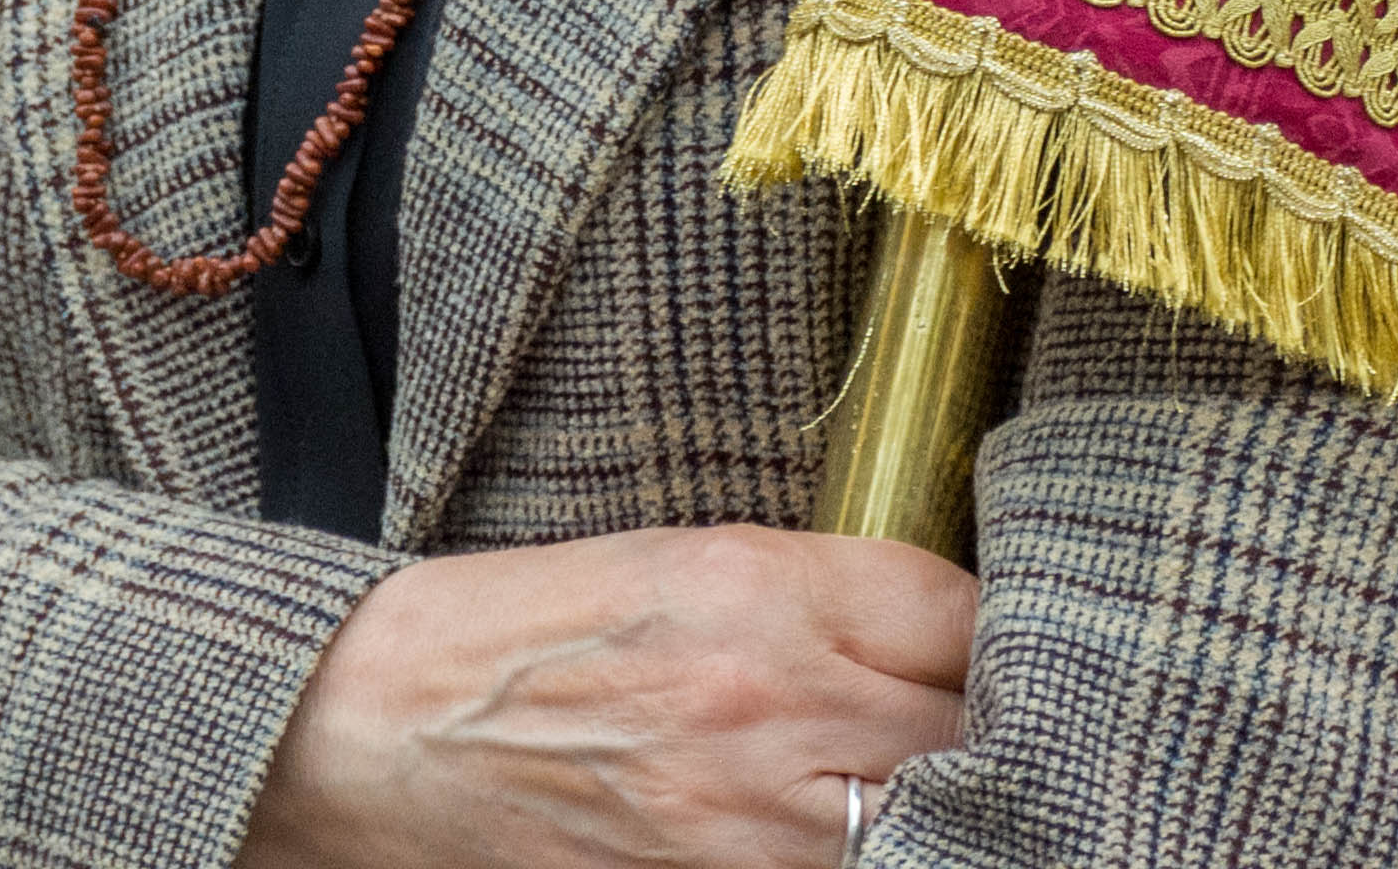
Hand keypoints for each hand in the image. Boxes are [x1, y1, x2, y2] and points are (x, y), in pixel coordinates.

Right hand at [242, 526, 976, 868]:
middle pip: (965, 732)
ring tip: (941, 783)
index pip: (965, 616)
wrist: (386, 729)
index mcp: (761, 587)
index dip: (1005, 636)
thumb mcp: (691, 558)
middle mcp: (766, 703)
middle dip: (995, 729)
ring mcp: (740, 820)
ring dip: (945, 803)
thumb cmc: (535, 629)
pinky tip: (861, 827)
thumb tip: (955, 632)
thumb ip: (831, 592)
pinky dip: (869, 851)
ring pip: (921, 822)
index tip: (1011, 646)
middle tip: (1002, 724)